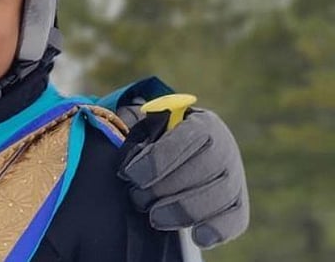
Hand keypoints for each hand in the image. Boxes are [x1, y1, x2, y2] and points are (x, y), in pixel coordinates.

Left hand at [118, 107, 249, 248]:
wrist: (182, 156)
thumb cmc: (157, 141)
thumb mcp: (144, 127)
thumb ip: (132, 127)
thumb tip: (121, 132)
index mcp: (202, 123)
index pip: (187, 138)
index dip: (157, 160)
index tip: (130, 174)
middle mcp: (226, 149)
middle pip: (201, 171)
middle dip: (163, 190)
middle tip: (138, 198)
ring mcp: (235, 178)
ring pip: (216, 198)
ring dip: (180, 212)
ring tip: (155, 216)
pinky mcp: (238, 205)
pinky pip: (235, 220)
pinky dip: (216, 230)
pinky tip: (196, 236)